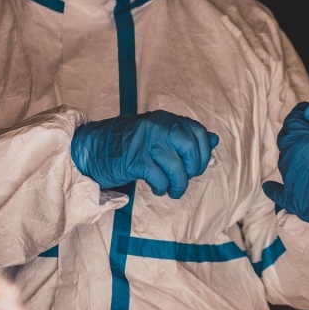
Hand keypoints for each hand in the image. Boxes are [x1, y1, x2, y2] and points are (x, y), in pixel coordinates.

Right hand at [71, 110, 218, 198]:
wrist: (93, 149)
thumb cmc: (130, 145)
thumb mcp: (159, 137)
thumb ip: (185, 138)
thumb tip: (215, 140)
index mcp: (166, 119)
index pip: (198, 133)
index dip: (203, 154)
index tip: (196, 167)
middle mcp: (157, 125)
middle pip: (190, 149)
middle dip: (193, 170)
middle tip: (184, 180)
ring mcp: (145, 140)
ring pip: (176, 166)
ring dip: (178, 184)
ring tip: (172, 190)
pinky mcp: (133, 158)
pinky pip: (158, 177)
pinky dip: (162, 187)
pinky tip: (157, 188)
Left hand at [262, 95, 308, 239]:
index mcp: (302, 143)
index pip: (294, 120)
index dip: (300, 113)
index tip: (306, 110)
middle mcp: (290, 160)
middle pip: (285, 139)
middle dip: (294, 131)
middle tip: (306, 128)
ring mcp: (289, 181)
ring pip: (283, 161)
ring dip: (290, 154)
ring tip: (301, 151)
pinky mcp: (293, 201)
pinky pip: (278, 192)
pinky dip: (274, 188)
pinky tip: (269, 186)